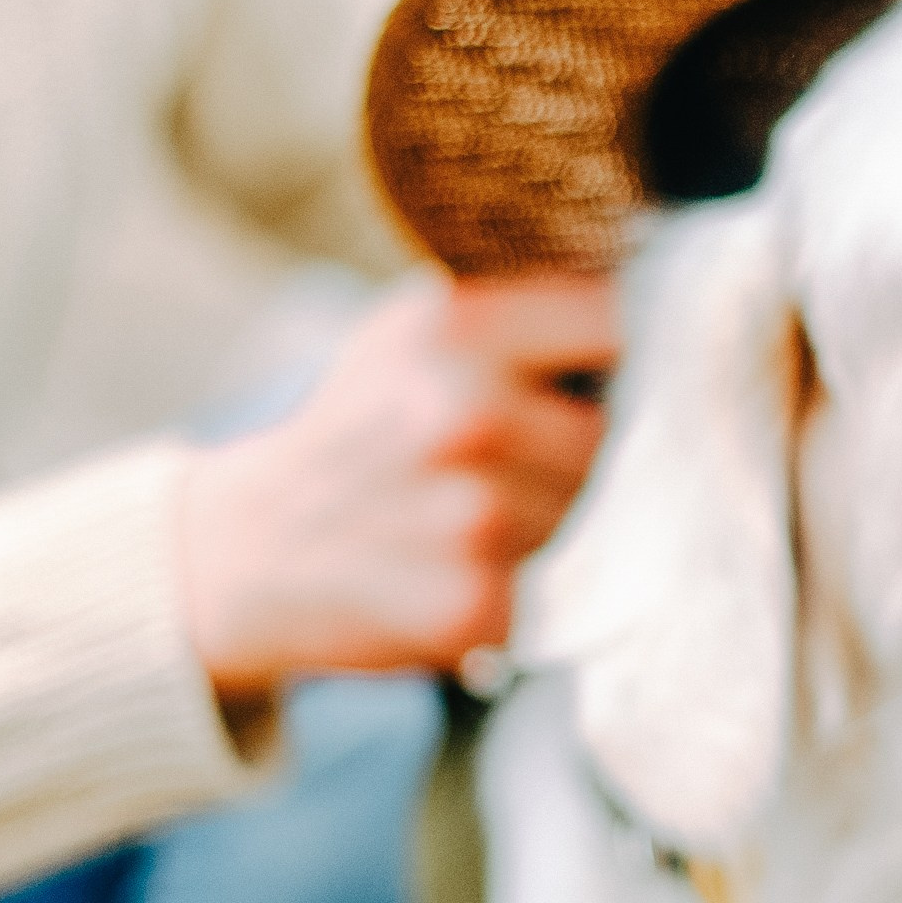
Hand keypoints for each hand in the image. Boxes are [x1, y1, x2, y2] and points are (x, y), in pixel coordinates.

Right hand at [178, 270, 618, 704]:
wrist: (248, 547)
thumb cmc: (360, 427)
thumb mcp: (412, 331)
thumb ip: (520, 309)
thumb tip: (653, 295)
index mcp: (456, 328)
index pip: (618, 325)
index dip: (628, 353)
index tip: (614, 372)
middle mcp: (465, 414)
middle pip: (614, 433)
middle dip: (585, 449)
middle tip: (520, 461)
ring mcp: (472, 517)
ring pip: (594, 513)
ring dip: (560, 520)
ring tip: (483, 514)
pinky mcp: (475, 607)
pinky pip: (561, 585)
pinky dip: (531, 584)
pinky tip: (468, 566)